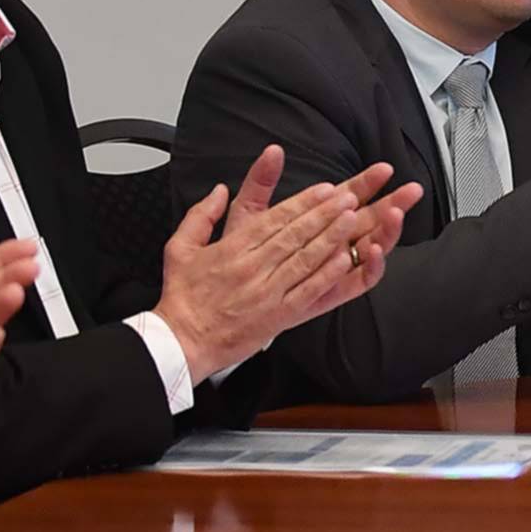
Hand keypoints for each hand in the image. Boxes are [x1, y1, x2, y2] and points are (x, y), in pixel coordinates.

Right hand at [153, 147, 399, 381]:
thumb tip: (219, 190)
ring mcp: (267, 292)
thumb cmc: (182, 297)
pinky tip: (345, 260)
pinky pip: (307, 291)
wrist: (181, 342)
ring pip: (305, 258)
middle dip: (324, 213)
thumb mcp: (179, 248)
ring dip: (331, 237)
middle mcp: (252, 267)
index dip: (303, 202)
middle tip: (347, 197)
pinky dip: (327, 274)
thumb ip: (200, 215)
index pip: (274, 219)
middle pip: (295, 234)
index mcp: (232, 249)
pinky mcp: (278, 315)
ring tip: (351, 219)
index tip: (324, 190)